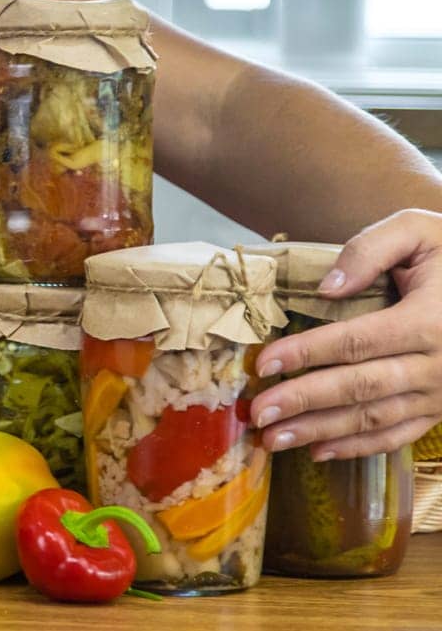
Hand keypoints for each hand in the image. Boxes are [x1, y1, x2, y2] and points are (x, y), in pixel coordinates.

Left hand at [252, 209, 441, 459]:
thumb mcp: (419, 231)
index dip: (307, 353)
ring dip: (321, 432)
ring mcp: (441, 392)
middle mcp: (437, 364)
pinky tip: (318, 452)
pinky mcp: (441, 408)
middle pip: (360, 387)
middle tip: (258, 414)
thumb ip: (371, 251)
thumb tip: (327, 288)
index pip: (356, 341)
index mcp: (428, 320)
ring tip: (273, 439)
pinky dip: (358, 447)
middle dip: (304, 402)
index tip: (262, 364)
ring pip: (375, 418)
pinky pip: (398, 435)